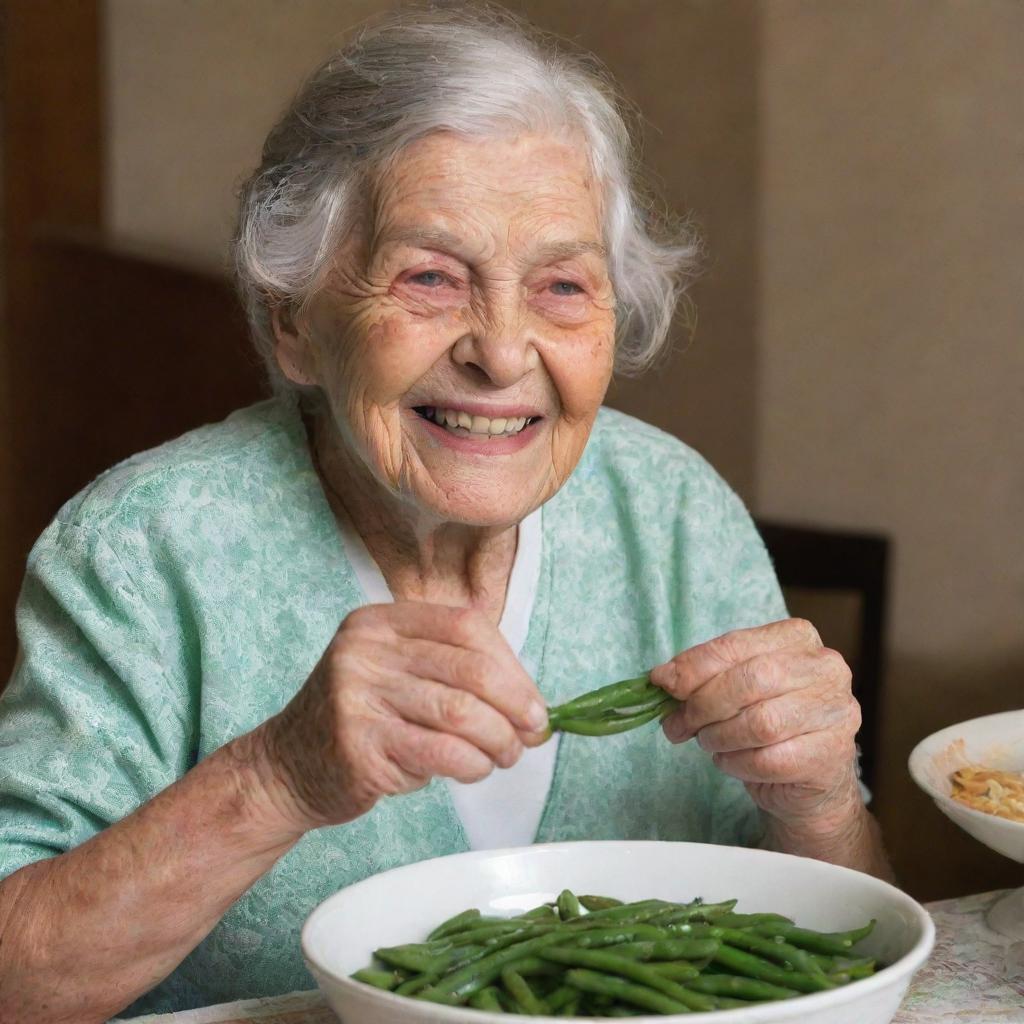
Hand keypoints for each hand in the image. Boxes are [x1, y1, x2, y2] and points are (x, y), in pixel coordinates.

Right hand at [251, 602, 548, 832]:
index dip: (512, 665)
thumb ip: (458, 678)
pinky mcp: (358, 743)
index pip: (467, 626)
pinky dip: (473, 764)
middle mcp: (366, 649)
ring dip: (499, 740)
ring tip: (506, 755)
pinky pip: (441, 753)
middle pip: (470, 667)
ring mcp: (356, 694)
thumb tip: (535, 708)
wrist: (286, 768)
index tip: (533, 700)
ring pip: (461, 712)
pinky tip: (474, 770)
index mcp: (382, 621)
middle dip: (516, 704)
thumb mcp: (400, 678)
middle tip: (533, 733)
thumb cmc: (363, 723)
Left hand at [650, 619, 862, 834]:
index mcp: (798, 638)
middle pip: (750, 681)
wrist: (809, 780)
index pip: (737, 645)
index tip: (662, 682)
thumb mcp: (735, 687)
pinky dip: (736, 764)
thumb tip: (663, 678)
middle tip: (677, 724)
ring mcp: (835, 713)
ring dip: (718, 737)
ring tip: (708, 742)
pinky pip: (768, 760)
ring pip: (760, 724)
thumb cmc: (768, 721)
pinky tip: (731, 761)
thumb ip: (705, 676)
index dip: (694, 665)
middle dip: (703, 704)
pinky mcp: (830, 757)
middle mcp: (825, 669)